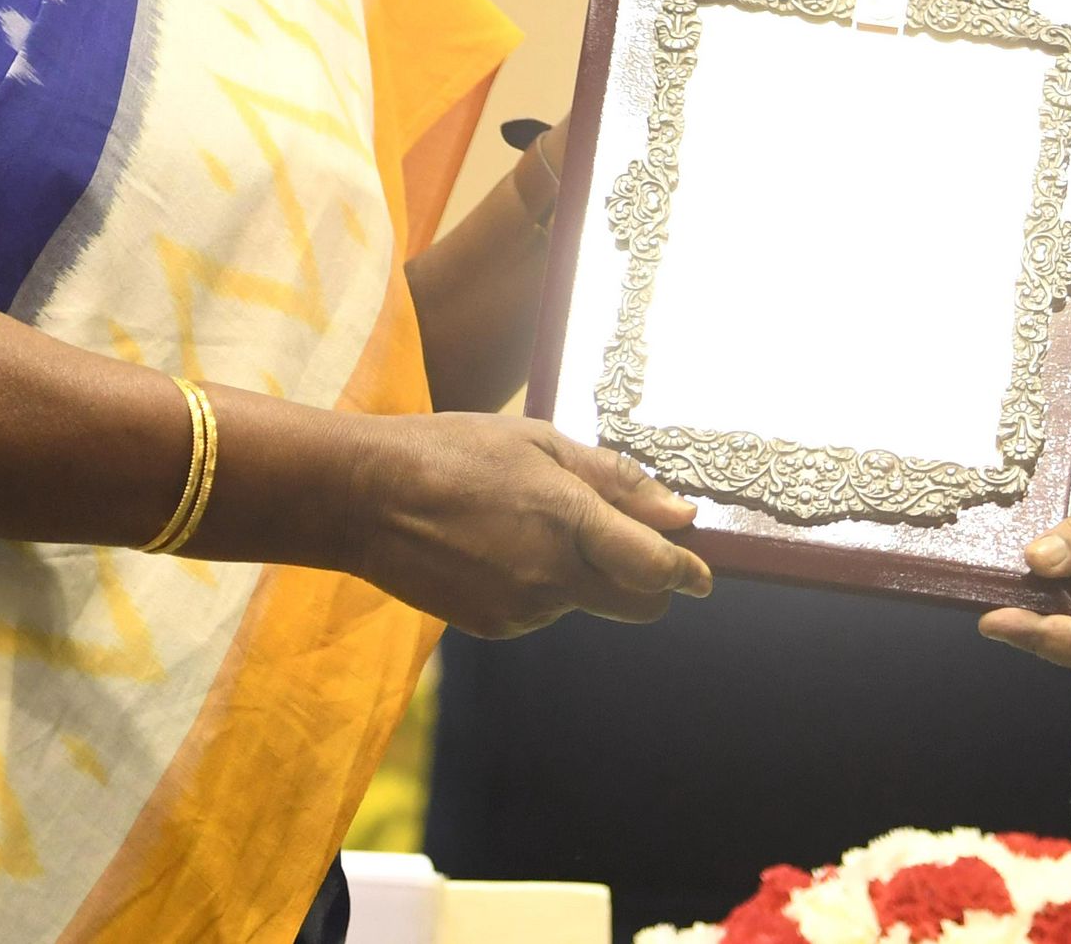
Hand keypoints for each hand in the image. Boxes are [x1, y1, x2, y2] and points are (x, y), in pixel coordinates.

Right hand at [350, 413, 713, 637]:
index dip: (688, 571)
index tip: (705, 573)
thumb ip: (614, 480)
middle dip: (647, 582)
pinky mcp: (494, 627)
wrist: (365, 499)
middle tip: (627, 545)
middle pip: (637, 604)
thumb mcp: (538, 442)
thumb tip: (678, 512)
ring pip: (586, 604)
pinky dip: (539, 587)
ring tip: (525, 525)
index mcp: (567, 518)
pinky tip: (498, 549)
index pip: (654, 566)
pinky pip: (543, 612)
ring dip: (582, 577)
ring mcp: (522, 609)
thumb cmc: (453, 452)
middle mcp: (551, 574)